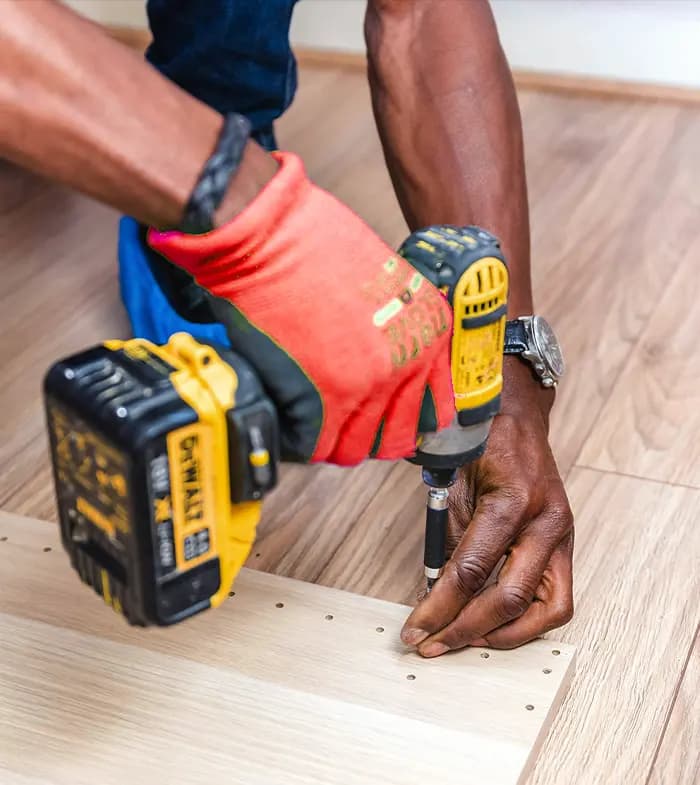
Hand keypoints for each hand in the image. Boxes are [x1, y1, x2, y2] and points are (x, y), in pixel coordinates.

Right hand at [148, 152, 454, 464]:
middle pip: (395, 437)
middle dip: (367, 434)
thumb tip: (383, 364)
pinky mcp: (321, 400)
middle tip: (342, 422)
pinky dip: (301, 438)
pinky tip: (290, 415)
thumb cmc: (314, 242)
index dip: (406, 418)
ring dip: (332, 439)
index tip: (387, 419)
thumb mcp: (383, 279)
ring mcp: (365, 386)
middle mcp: (405, 364)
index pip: (433, 408)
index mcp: (428, 333)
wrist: (267, 233)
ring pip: (353, 449)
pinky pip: (315, 445)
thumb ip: (394, 330)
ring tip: (311, 416)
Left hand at [402, 357, 573, 653]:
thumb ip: (448, 538)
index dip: (439, 606)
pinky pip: (556, 598)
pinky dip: (526, 618)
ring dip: (503, 633)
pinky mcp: (565, 543)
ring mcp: (562, 534)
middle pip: (510, 598)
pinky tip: (493, 623)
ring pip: (547, 609)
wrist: (517, 413)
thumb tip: (436, 591)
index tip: (414, 628)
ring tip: (464, 640)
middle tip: (432, 644)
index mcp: (513, 500)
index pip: (472, 570)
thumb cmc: (482, 440)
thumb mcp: (452, 482)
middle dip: (466, 629)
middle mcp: (546, 521)